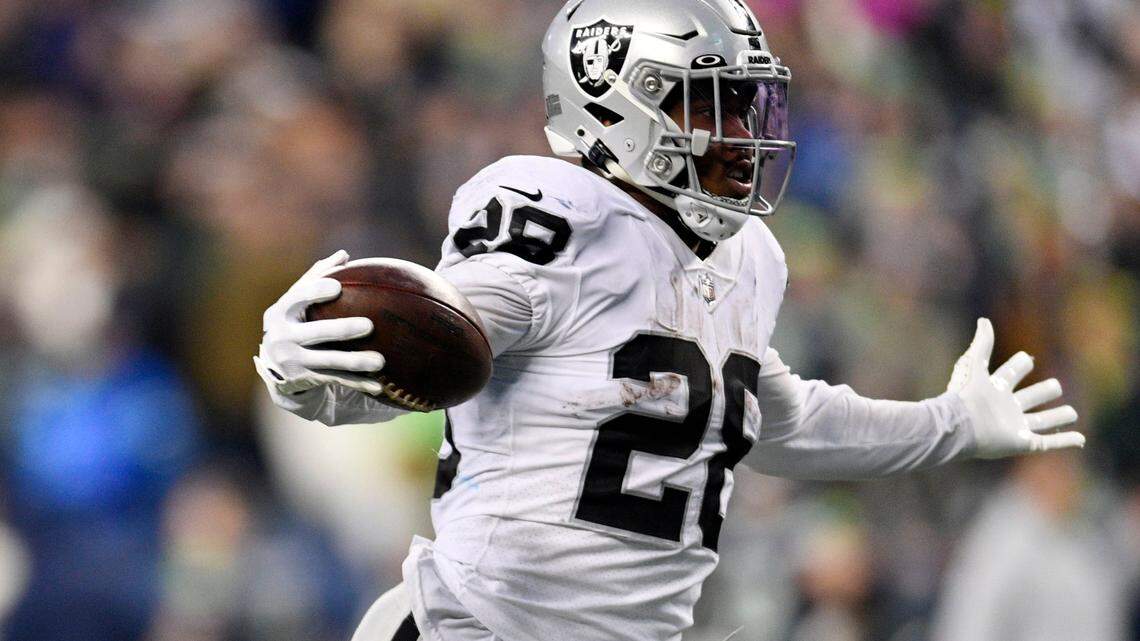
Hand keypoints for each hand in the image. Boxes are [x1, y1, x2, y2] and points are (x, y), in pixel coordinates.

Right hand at [254, 250, 385, 396]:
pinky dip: (357, 382)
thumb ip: (318, 277)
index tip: (337, 287)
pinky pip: (336, 380)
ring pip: (329, 361)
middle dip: (341, 330)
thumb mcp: (297, 301)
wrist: (275, 365)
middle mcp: (283, 337)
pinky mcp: (305, 379)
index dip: (316, 291)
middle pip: (315, 332)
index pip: (297, 297)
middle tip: (369, 325)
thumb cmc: (295, 320)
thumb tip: (344, 254)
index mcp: (281, 311)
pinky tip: (378, 386)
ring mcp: (293, 361)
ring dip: (356, 362)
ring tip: (381, 361)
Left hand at [948, 318, 1082, 458]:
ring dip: (1057, 417)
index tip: (1027, 359)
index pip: (1013, 372)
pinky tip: (1080, 439)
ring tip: (1072, 412)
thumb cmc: (964, 395)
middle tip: (1055, 385)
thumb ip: (982, 343)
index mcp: (995, 388)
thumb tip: (984, 320)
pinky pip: (1048, 443)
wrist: (958, 425)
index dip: (1020, 364)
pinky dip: (1065, 441)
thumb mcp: (973, 364)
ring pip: (1042, 421)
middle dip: (1044, 391)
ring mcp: (1016, 427)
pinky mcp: (1022, 444)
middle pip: (1032, 397)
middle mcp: (1007, 407)